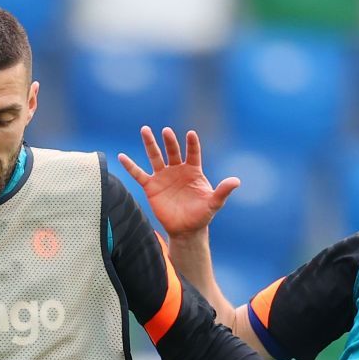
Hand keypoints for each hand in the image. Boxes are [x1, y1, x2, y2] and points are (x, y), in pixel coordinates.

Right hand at [117, 127, 239, 239]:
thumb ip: (223, 191)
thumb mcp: (214, 203)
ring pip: (155, 156)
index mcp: (193, 171)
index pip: (193, 153)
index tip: (191, 134)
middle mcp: (177, 170)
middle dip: (169, 141)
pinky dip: (130, 166)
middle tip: (166, 131)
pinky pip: (139, 174)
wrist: (186, 230)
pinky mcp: (151, 186)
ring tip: (145, 129)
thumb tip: (237, 181)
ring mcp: (163, 176)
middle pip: (172, 151)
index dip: (192, 144)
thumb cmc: (202, 215)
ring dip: (150, 144)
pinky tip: (121, 156)